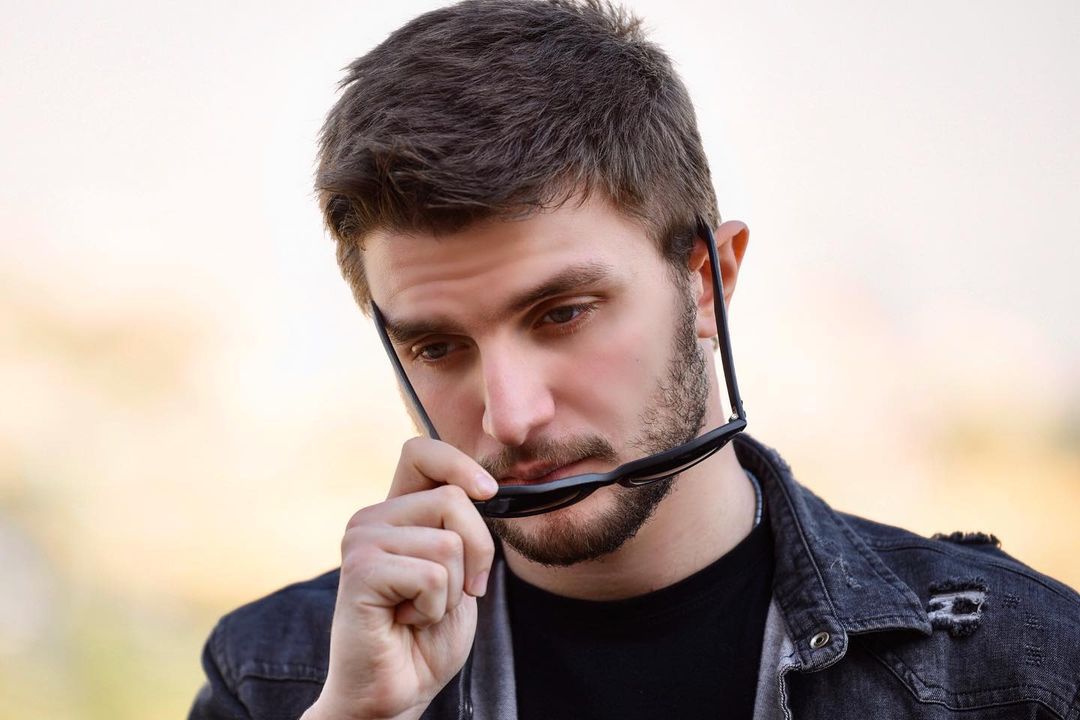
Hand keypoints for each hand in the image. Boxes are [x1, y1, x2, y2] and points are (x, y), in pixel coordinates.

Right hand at [304, 437, 497, 719]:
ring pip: (449, 542)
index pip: (421, 452)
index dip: (459, 462)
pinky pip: (433, 574)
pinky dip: (435, 607)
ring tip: (421, 610)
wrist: (395, 692)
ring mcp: (361, 541)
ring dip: (453, 589)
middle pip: (454, 499)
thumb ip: (461, 529)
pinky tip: (407, 621)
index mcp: (395, 512)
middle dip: (477, 553)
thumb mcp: (459, 571)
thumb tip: (486, 490)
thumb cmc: (426, 636)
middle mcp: (372, 518)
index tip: (489, 491)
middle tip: (456, 593)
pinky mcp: (360, 571)